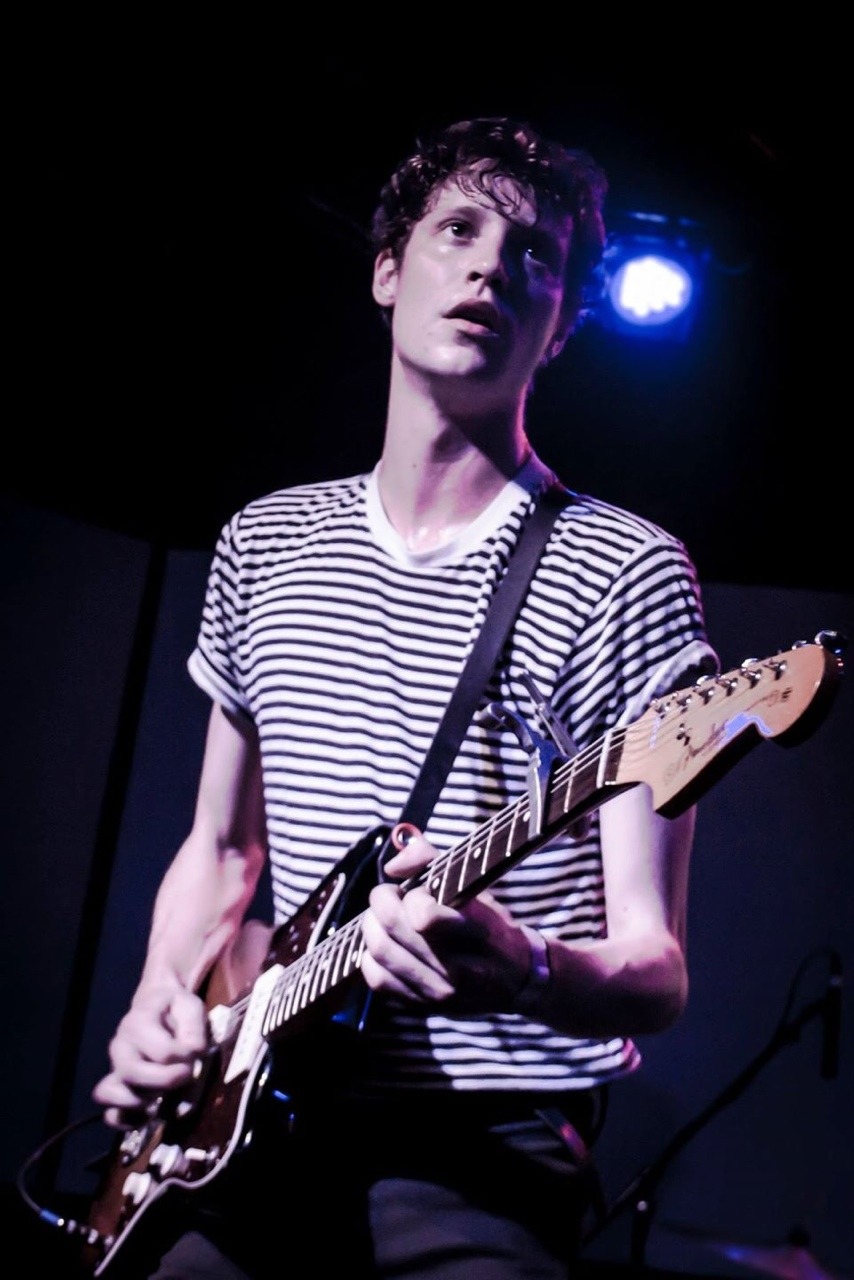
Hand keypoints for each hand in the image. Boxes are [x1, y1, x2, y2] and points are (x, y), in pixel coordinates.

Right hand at [92, 983, 209, 1128]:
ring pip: (110, 1093)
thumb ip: (193, 1028)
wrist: (157, 1007)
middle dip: (164, 1080)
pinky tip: (151, 1115)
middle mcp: (121, 1047)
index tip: (195, 1053)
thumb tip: (193, 1053)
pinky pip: (111, 1114)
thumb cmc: (175, 1009)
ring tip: (163, 1094)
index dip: (183, 1057)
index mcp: (138, 1022)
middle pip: (131, 1072)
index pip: (160, 1050)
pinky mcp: (118, 1089)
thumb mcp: (189, 1006)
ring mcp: (115, 1070)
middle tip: (186, 1075)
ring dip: (141, 1101)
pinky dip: (129, 1120)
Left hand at [361, 833, 530, 1012]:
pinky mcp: (424, 1007)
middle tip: (389, 895)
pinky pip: (378, 980)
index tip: (417, 890)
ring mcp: (439, 992)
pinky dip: (371, 957)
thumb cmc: (492, 925)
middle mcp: (458, 969)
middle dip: (381, 901)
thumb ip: (431, 860)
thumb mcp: (475, 886)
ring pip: (380, 954)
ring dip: (372, 926)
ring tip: (384, 918)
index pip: (424, 916)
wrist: (517, 980)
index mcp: (477, 933)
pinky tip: (387, 945)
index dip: (412, 895)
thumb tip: (392, 867)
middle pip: (392, 930)